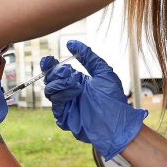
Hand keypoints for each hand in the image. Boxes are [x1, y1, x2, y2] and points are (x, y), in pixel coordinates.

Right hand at [41, 40, 147, 159]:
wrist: (118, 123)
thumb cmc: (113, 99)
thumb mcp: (102, 72)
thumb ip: (88, 56)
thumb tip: (72, 43)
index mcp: (76, 81)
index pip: (55, 71)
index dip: (49, 64)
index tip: (50, 58)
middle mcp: (68, 92)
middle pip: (49, 79)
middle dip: (55, 72)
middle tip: (67, 71)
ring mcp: (65, 105)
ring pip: (50, 90)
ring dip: (61, 83)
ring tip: (76, 83)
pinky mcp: (64, 117)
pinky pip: (55, 103)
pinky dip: (63, 94)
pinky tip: (76, 92)